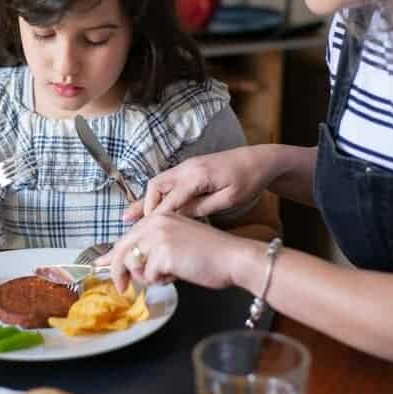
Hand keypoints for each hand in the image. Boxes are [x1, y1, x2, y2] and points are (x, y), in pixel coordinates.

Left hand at [95, 212, 245, 293]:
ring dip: (148, 277)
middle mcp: (154, 223)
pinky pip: (150, 276)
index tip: (98, 265)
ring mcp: (158, 236)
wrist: (233, 257)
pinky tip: (179, 275)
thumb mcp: (176, 242)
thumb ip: (153, 248)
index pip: (127, 238)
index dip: (111, 255)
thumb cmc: (210, 254)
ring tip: (168, 275)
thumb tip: (130, 263)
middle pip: (122, 251)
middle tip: (121, 289)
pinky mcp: (163, 253)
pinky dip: (162, 281)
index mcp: (157, 218)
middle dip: (118, 273)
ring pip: (133, 265)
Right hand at [141, 145, 273, 217]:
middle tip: (136, 227)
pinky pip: (168, 181)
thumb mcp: (228, 199)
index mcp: (197, 176)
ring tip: (132, 217)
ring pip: (159, 182)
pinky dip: (158, 195)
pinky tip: (151, 206)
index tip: (143, 234)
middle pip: (156, 186)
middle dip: (145, 206)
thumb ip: (202, 207)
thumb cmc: (249, 181)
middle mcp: (187, 168)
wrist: (261, 160)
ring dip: (148, 200)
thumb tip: (178, 217)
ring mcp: (187, 166)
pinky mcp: (190, 168)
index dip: (156, 217)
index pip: (169, 199)